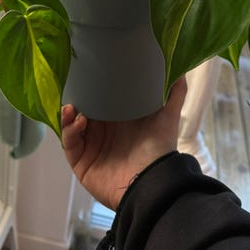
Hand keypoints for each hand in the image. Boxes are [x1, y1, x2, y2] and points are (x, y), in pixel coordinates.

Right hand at [61, 77, 186, 210]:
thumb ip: (175, 91)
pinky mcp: (81, 162)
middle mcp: (102, 132)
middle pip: (82, 110)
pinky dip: (69, 131)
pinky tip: (78, 120)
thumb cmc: (159, 147)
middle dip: (77, 98)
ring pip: (71, 125)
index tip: (88, 72)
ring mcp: (90, 147)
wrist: (151, 182)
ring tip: (72, 105)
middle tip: (74, 85)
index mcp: (118, 120)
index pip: (99, 99)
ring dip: (69, 114)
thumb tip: (181, 67)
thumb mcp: (168, 115)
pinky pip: (69, 144)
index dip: (92, 87)